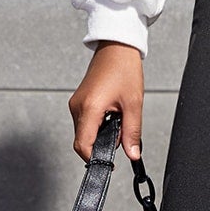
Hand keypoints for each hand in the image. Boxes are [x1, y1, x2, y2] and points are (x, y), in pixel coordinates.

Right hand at [69, 41, 144, 164]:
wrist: (117, 48)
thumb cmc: (124, 69)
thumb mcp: (134, 104)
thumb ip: (132, 132)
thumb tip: (133, 154)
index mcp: (89, 108)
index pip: (83, 145)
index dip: (95, 158)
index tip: (109, 162)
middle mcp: (77, 107)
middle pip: (82, 141)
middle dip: (100, 145)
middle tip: (120, 133)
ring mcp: (76, 103)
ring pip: (84, 132)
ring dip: (100, 134)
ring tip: (118, 117)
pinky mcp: (78, 101)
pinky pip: (84, 122)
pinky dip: (97, 125)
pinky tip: (111, 113)